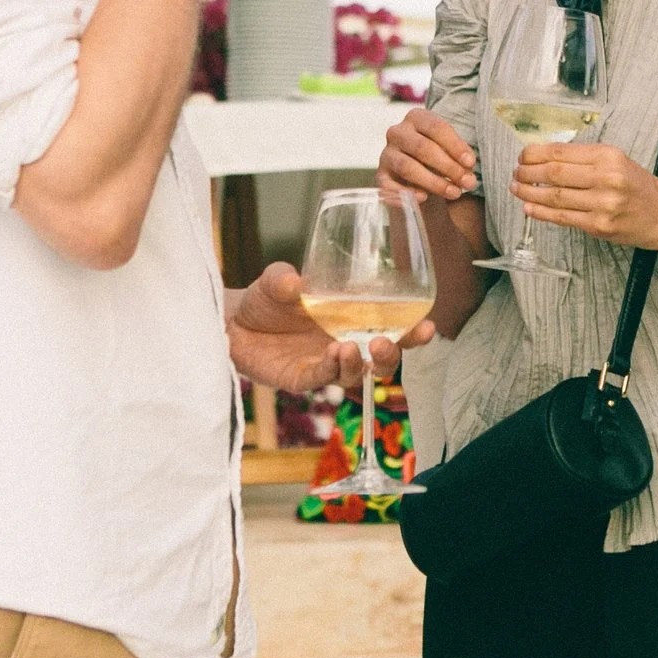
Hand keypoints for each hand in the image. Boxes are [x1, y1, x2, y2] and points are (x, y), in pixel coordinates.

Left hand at [226, 262, 433, 392]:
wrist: (230, 323)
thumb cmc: (264, 299)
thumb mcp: (275, 280)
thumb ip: (283, 278)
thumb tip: (294, 281)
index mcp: (353, 318)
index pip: (393, 326)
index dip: (413, 330)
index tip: (427, 324)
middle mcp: (346, 342)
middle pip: (383, 358)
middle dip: (395, 353)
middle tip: (387, 341)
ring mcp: (325, 363)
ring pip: (358, 375)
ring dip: (361, 365)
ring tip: (350, 347)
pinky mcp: (302, 379)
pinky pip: (324, 379)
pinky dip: (331, 368)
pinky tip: (332, 354)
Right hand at [382, 106, 478, 200]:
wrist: (418, 178)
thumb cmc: (439, 159)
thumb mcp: (451, 153)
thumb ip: (461, 162)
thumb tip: (468, 178)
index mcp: (416, 118)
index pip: (436, 127)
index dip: (455, 146)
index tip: (471, 163)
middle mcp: (397, 132)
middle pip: (422, 147)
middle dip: (448, 167)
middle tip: (467, 183)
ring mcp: (386, 154)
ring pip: (407, 167)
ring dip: (433, 182)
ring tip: (454, 193)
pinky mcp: (381, 176)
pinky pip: (389, 186)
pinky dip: (406, 193)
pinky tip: (424, 198)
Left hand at [514, 144, 657, 250]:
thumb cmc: (638, 187)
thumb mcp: (617, 161)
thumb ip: (585, 159)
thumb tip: (544, 158)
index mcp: (608, 156)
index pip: (561, 151)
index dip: (534, 154)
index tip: (523, 156)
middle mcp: (606, 177)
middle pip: (554, 173)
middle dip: (528, 173)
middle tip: (516, 173)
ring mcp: (603, 204)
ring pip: (554, 196)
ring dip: (529, 193)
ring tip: (517, 189)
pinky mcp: (600, 226)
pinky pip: (562, 218)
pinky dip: (541, 212)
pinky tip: (529, 207)